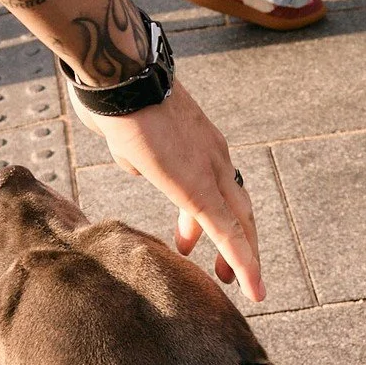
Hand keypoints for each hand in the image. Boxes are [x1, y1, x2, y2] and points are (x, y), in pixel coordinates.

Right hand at [71, 80, 264, 301]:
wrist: (121, 78)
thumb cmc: (116, 97)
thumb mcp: (126, 133)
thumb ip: (136, 152)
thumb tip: (136, 165)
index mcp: (199, 141)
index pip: (216, 185)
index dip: (213, 214)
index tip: (200, 236)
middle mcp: (214, 154)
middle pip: (236, 205)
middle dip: (234, 239)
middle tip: (225, 269)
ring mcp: (212, 170)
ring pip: (239, 221)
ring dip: (239, 255)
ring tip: (232, 282)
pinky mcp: (202, 188)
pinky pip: (228, 232)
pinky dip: (243, 261)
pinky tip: (249, 286)